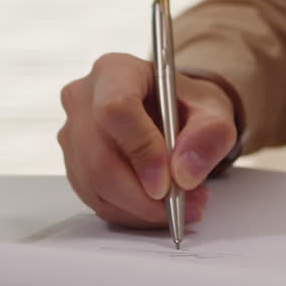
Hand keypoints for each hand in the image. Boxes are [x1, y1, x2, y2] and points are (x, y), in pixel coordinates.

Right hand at [58, 53, 237, 227]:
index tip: (169, 181)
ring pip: (95, 185)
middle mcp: (83, 99)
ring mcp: (72, 135)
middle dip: (144, 194)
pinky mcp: (74, 166)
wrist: (169, 112)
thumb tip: (186, 173)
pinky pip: (96, 200)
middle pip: (99, 158)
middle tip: (183, 204)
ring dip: (141, 208)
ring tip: (181, 205)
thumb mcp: (212, 108)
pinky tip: (158, 208)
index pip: (115, 109)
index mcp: (114, 71)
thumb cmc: (184, 104)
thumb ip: (209, 133)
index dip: (141, 150)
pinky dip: (131, 213)